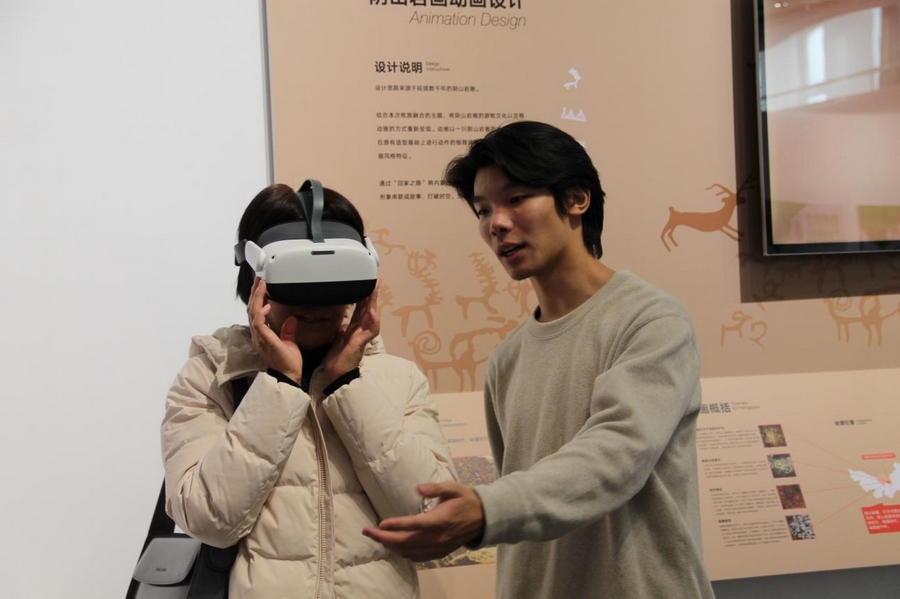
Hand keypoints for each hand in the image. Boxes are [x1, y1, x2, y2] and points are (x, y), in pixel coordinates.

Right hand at [248, 278, 302, 382]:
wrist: (290, 376)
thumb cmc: (288, 362)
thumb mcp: (289, 342)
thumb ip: (288, 330)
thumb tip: (291, 318)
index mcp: (262, 334)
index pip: (256, 312)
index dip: (257, 298)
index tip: (262, 286)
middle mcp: (257, 335)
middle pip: (251, 310)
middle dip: (254, 293)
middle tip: (259, 279)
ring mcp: (259, 338)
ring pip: (253, 313)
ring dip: (257, 298)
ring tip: (261, 285)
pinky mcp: (265, 341)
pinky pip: (259, 324)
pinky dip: (261, 313)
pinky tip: (266, 304)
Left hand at [322, 285, 379, 383]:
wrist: (336, 374)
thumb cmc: (337, 359)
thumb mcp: (337, 340)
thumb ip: (342, 331)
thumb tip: (344, 323)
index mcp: (353, 329)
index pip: (359, 311)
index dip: (362, 299)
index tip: (362, 286)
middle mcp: (360, 331)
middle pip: (367, 310)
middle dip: (369, 296)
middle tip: (372, 281)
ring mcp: (362, 336)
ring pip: (370, 317)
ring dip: (373, 303)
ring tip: (373, 290)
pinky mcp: (361, 343)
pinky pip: (370, 331)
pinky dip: (373, 322)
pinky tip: (372, 312)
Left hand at [362, 482, 484, 561]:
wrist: (484, 518)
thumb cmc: (466, 499)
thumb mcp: (453, 487)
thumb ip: (436, 488)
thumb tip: (418, 488)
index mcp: (440, 520)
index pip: (414, 525)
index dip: (396, 525)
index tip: (380, 524)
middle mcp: (437, 538)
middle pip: (406, 542)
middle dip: (383, 538)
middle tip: (367, 531)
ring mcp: (438, 548)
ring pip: (408, 553)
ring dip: (390, 547)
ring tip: (377, 537)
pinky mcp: (439, 553)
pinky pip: (417, 558)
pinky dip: (402, 553)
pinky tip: (394, 547)